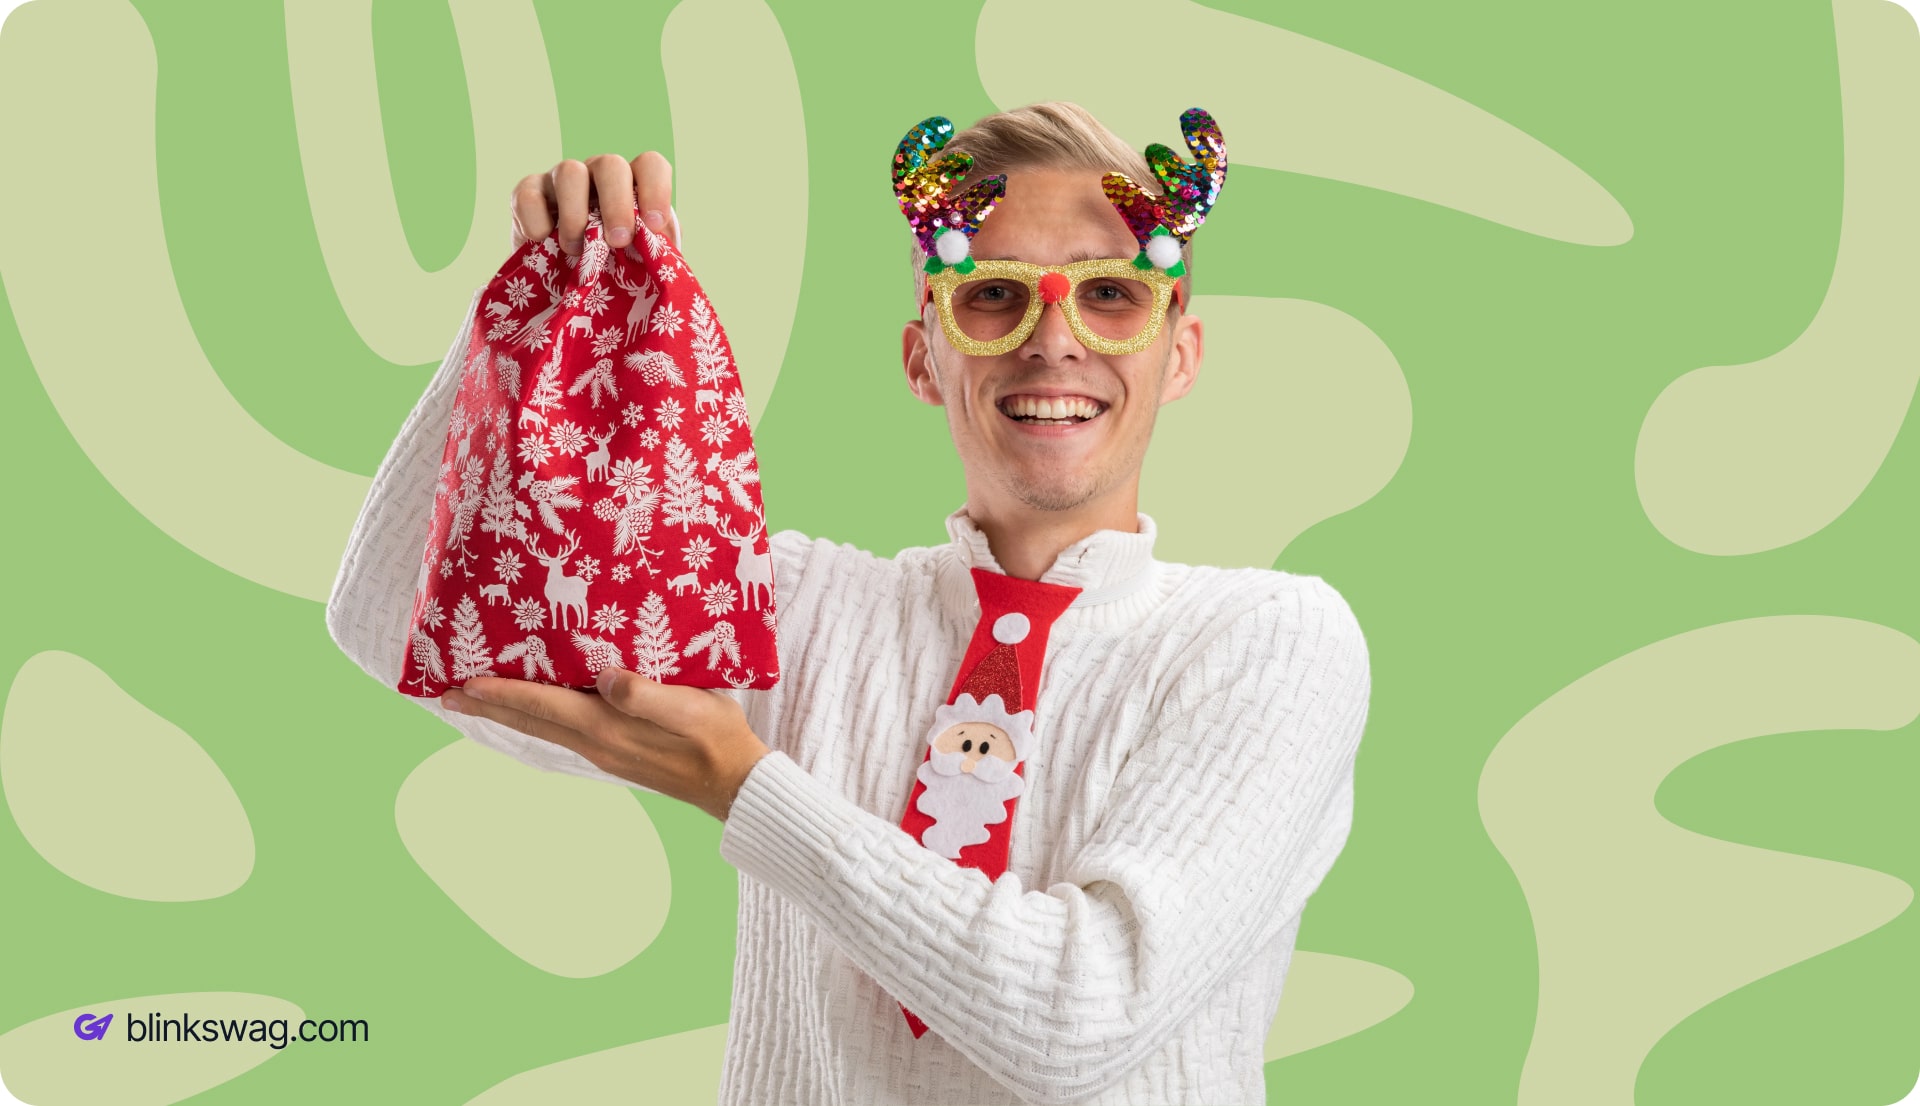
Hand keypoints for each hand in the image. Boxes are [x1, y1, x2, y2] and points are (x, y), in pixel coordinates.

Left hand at [441, 668, 770, 822]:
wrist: (735, 783)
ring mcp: (606, 752)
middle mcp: (597, 743)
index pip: (544, 705)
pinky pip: (563, 732)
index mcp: (608, 727)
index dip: (503, 692)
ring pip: (544, 728)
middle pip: (531, 721)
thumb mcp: (688, 708)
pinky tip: (538, 712)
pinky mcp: (619, 753)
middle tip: (446, 694)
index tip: (463, 683)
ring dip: (508, 713)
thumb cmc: (717, 738)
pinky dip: (538, 718)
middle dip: (488, 706)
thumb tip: (605, 679)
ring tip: (477, 701)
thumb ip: (646, 694)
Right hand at [510, 151, 679, 257]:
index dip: (656, 189)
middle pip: (610, 165)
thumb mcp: (638, 263)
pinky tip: (543, 241)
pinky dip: (536, 219)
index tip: (655, 226)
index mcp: (632, 186)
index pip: (650, 165)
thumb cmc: (611, 270)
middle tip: (618, 241)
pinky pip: (527, 193)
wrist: (563, 286)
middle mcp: (597, 175)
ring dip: (576, 214)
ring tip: (577, 250)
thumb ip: (654, 252)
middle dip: (617, 204)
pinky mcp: (528, 194)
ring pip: (569, 172)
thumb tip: (664, 250)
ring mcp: (560, 180)